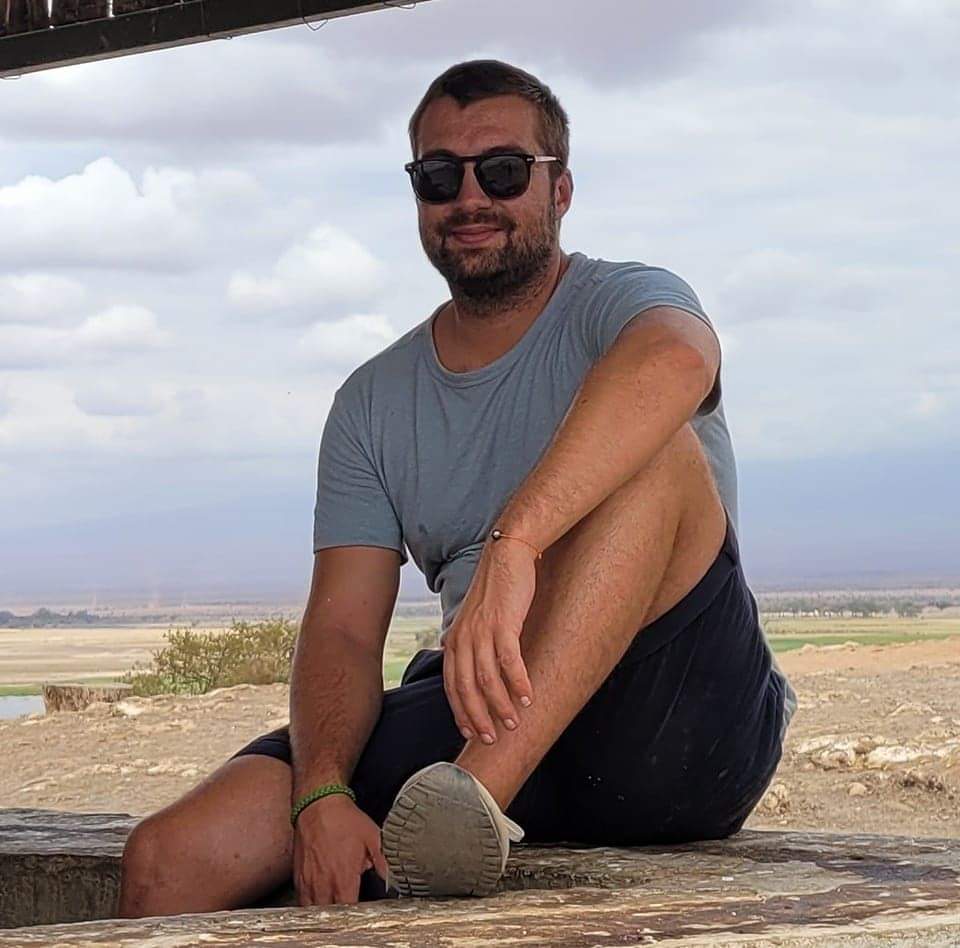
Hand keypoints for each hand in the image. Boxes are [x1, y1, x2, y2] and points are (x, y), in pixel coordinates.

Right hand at [293, 793, 386, 904]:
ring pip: (314, 910)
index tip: (361, 911)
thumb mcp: (373, 836)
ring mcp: (308, 881)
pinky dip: (310, 902)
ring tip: (333, 906)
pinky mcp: (298, 876)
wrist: (318, 804)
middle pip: (330, 915)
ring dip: (324, 911)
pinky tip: (319, 897)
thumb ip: (383, 861)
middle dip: (340, 916)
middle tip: (348, 909)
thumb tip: (391, 876)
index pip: (348, 911)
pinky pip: (302, 899)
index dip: (355, 915)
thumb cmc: (345, 819)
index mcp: (344, 877)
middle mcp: (324, 883)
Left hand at [442, 537, 536, 743]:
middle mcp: (463, 638)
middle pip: (466, 688)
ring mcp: (481, 631)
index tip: (472, 732)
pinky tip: (527, 696)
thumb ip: (472, 645)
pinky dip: (517, 682)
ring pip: (487, 678)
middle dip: (479, 717)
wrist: (507, 556)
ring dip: (501, 705)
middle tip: (493, 738)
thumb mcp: (476, 620)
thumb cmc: (496, 591)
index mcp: (454, 639)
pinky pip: (509, 660)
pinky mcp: (503, 623)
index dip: (461, 711)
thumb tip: (476, 671)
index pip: (452, 685)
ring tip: (514, 722)